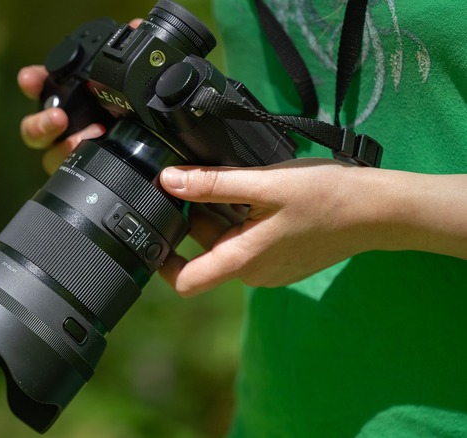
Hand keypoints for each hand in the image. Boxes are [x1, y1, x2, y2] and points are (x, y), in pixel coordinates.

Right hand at [17, 19, 141, 172]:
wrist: (148, 147)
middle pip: (35, 129)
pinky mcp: (80, 170)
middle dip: (40, 123)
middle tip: (58, 118)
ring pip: (50, 154)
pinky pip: (71, 172)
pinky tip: (92, 155)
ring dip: (61, 148)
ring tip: (81, 141)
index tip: (29, 78)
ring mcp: (69, 151)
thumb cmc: (130, 111)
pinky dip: (77, 165)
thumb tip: (134, 26)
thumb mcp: (129, 83)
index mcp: (68, 100)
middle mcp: (63, 127)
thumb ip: (129, 57)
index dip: (32, 82)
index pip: (41, 87)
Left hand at [156, 159, 466, 295]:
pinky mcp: (282, 258)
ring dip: (221, 214)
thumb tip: (167, 181)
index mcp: (242, 262)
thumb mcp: (265, 184)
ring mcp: (269, 269)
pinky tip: (257, 192)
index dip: (161, 260)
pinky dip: (243, 218)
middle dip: (196, 219)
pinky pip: (249, 241)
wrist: (380, 210)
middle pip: (204, 252)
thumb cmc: (326, 196)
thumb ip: (214, 185)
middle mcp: (252, 273)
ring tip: (234, 180)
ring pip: (227, 243)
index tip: (153, 227)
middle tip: (200, 181)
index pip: (184, 281)